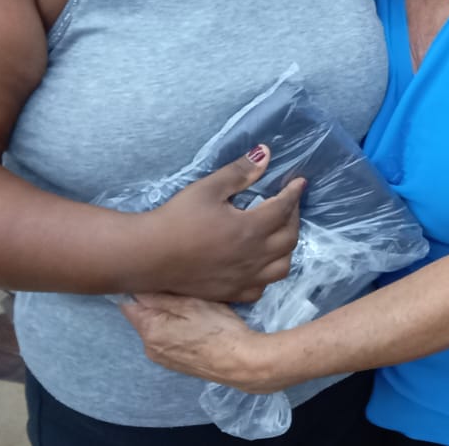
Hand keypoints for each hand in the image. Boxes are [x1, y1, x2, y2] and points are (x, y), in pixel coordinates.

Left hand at [120, 293, 287, 393]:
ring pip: (157, 327)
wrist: (242, 363)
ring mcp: (163, 358)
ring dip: (168, 315)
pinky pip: (168, 339)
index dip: (140, 287)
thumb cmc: (218, 329)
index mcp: (149, 331)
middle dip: (156, 301)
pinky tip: (196, 324)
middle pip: (143, 315)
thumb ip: (160, 296)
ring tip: (191, 306)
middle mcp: (149, 348)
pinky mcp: (177, 364)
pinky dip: (176, 328)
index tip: (157, 277)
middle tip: (181, 289)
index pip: (128, 303)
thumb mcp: (190, 304)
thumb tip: (136, 287)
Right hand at [128, 147, 303, 301]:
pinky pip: (261, 288)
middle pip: (289, 238)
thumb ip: (240, 172)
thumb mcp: (208, 188)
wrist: (149, 255)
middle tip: (287, 204)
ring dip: (286, 248)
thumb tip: (266, 154)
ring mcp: (244, 278)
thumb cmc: (177, 218)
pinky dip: (267, 275)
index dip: (294, 193)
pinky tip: (259, 264)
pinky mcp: (231, 293)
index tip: (299, 182)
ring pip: (282, 267)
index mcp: (251, 228)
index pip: (284, 208)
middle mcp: (254, 256)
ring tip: (278, 233)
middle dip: (293, 217)